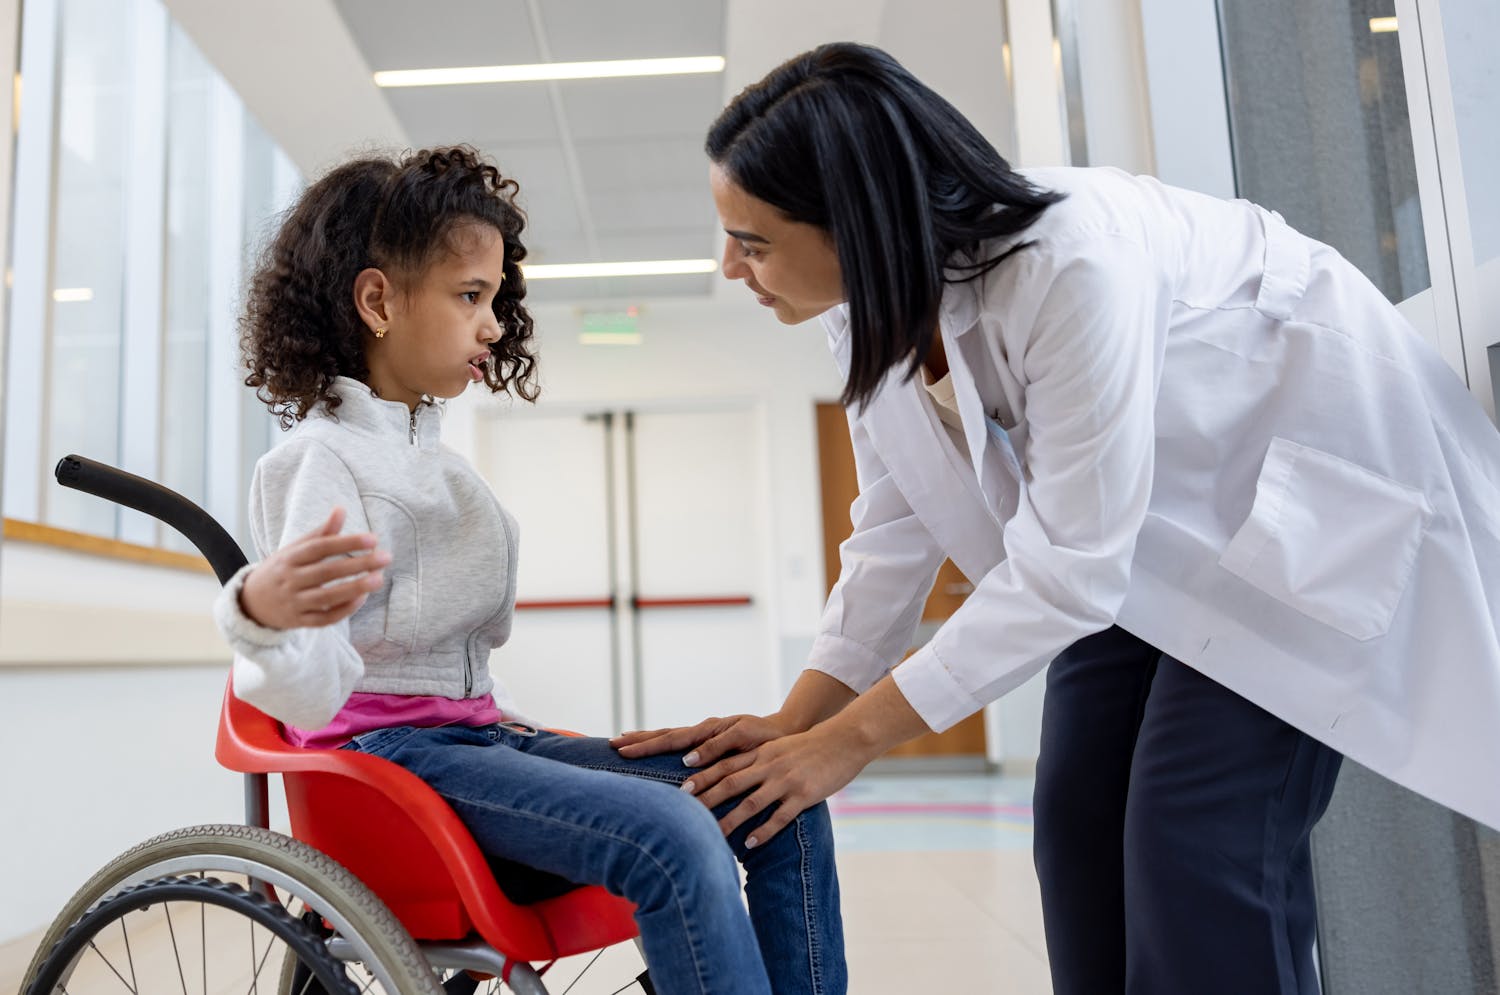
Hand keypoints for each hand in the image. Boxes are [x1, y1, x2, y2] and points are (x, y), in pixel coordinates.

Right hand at [240, 508, 389, 629]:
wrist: (251, 603)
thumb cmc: (282, 569)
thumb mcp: (295, 549)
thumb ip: (320, 533)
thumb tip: (341, 509)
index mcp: (289, 558)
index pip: (320, 548)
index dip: (346, 543)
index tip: (373, 539)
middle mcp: (290, 580)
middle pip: (326, 572)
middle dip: (358, 564)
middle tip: (386, 557)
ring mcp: (294, 603)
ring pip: (327, 597)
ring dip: (355, 588)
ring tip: (379, 579)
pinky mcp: (299, 622)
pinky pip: (324, 619)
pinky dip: (344, 610)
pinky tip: (363, 598)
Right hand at [611, 713, 790, 765]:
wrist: (786, 732)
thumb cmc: (767, 738)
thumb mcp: (744, 740)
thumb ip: (716, 748)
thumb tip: (687, 761)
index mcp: (708, 730)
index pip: (670, 738)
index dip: (645, 745)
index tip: (622, 748)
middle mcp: (703, 731)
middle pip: (664, 735)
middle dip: (638, 741)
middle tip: (610, 745)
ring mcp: (705, 735)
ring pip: (670, 737)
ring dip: (646, 740)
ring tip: (622, 742)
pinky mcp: (711, 742)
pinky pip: (682, 743)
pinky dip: (664, 744)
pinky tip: (654, 748)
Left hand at [689, 722, 874, 847]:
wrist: (845, 740)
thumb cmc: (810, 747)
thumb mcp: (779, 747)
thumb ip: (758, 759)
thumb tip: (733, 775)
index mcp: (762, 753)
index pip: (726, 764)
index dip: (703, 775)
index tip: (682, 787)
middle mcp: (770, 765)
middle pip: (730, 783)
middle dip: (706, 798)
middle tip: (684, 811)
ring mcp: (787, 780)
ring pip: (751, 802)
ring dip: (730, 820)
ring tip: (712, 835)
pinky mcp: (804, 795)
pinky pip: (780, 816)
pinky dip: (763, 830)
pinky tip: (750, 844)